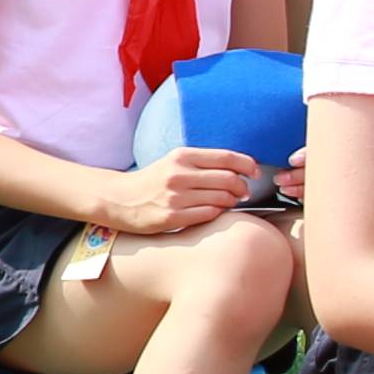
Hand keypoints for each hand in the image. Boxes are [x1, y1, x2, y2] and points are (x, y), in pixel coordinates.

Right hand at [98, 148, 262, 240]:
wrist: (118, 199)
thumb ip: (202, 164)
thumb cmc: (152, 182)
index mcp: (182, 156)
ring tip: (227, 203)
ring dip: (231, 202)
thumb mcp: (174, 163)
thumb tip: (239, 171)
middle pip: (229, 179)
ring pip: (222, 198)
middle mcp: (179, 174)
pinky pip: (209, 214)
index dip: (247, 165)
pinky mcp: (172, 217)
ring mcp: (175, 197)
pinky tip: (213, 212)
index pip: (227, 157)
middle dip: (242, 187)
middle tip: (242, 193)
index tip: (255, 173)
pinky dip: (217, 213)